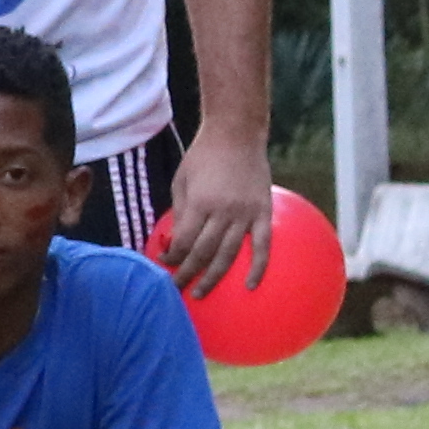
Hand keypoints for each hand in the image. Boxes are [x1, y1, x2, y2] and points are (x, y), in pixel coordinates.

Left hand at [158, 124, 276, 298]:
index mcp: (200, 203)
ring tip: (200, 293)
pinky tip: (250, 285)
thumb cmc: (202, 156)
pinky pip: (263, 245)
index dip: (172, 256)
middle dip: (187, 274)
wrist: (236, 134)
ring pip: (230, 254)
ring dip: (214, 277)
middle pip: (204, 253)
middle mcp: (224, 212)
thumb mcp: (181, 181)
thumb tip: (176, 241)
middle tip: (176, 289)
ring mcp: (246, 213)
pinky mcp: (264, 212)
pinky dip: (258, 267)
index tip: (164, 262)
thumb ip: (180, 212)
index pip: (184, 241)